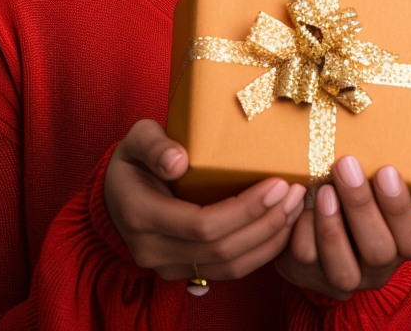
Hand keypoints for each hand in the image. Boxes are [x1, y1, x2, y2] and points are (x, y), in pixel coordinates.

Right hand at [104, 119, 306, 280]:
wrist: (115, 194)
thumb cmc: (133, 160)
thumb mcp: (136, 139)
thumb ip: (154, 145)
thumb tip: (178, 160)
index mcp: (141, 215)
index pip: (202, 224)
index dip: (244, 208)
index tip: (276, 183)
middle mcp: (153, 249)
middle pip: (221, 249)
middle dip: (266, 222)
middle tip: (295, 192)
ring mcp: (167, 266)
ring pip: (229, 266)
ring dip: (268, 240)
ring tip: (294, 208)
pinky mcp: (183, 271)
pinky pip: (227, 270)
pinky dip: (259, 252)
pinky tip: (280, 227)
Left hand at [274, 159, 410, 299]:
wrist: (316, 209)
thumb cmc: (363, 195)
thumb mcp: (390, 186)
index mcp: (401, 244)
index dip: (400, 208)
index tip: (386, 170)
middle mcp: (375, 269)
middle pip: (377, 251)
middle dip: (361, 207)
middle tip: (346, 165)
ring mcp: (340, 275)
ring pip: (341, 267)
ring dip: (332, 226)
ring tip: (324, 189)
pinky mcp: (305, 274)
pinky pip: (305, 259)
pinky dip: (302, 229)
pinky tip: (300, 201)